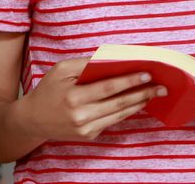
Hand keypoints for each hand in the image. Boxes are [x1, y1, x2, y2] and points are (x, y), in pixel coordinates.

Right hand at [14, 58, 164, 141]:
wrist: (32, 120)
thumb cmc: (48, 90)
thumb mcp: (62, 70)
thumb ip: (87, 64)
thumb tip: (113, 60)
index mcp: (74, 97)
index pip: (109, 87)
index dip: (130, 81)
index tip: (148, 74)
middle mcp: (81, 116)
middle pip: (119, 103)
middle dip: (143, 93)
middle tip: (162, 86)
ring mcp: (86, 129)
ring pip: (120, 114)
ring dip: (139, 103)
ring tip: (155, 93)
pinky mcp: (89, 136)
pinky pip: (112, 121)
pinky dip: (127, 111)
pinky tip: (138, 102)